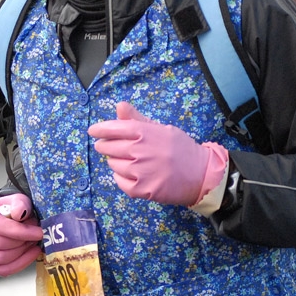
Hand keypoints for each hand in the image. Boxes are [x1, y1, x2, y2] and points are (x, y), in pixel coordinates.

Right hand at [0, 194, 41, 276]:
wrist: (4, 219)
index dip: (23, 231)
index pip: (1, 227)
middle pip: (1, 244)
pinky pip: (5, 270)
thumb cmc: (12, 209)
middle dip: (23, 241)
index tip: (40, 232)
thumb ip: (20, 204)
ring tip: (32, 241)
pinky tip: (32, 252)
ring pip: (3, 258)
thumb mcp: (18, 200)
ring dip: (23, 251)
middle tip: (36, 234)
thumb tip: (19, 213)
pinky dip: (21, 262)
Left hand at [88, 101, 227, 206]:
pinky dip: (121, 177)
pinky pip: (119, 181)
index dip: (99, 129)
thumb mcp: (161, 128)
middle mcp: (139, 151)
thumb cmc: (180, 149)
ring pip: (112, 164)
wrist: (201, 175)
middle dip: (105, 146)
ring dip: (116, 161)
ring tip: (130, 161)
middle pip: (107, 147)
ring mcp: (140, 171)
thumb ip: (137, 119)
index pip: (112, 128)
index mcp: (144, 132)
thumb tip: (119, 105)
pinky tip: (132, 174)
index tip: (93, 131)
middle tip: (110, 146)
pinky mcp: (141, 190)